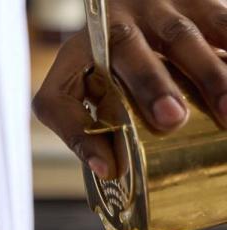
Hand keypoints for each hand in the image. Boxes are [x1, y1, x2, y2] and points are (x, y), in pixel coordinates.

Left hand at [33, 1, 226, 177]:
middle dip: (151, 84)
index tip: (107, 166)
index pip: (60, 95)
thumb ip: (88, 132)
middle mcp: (113, 25)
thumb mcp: (87, 95)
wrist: (139, 6)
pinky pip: (219, 23)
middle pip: (127, 48)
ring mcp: (157, 8)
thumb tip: (109, 170)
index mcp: (79, 56)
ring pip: (182, 34)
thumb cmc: (111, 67)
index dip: (77, 132)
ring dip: (208, 73)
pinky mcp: (196, 2)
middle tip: (172, 119)